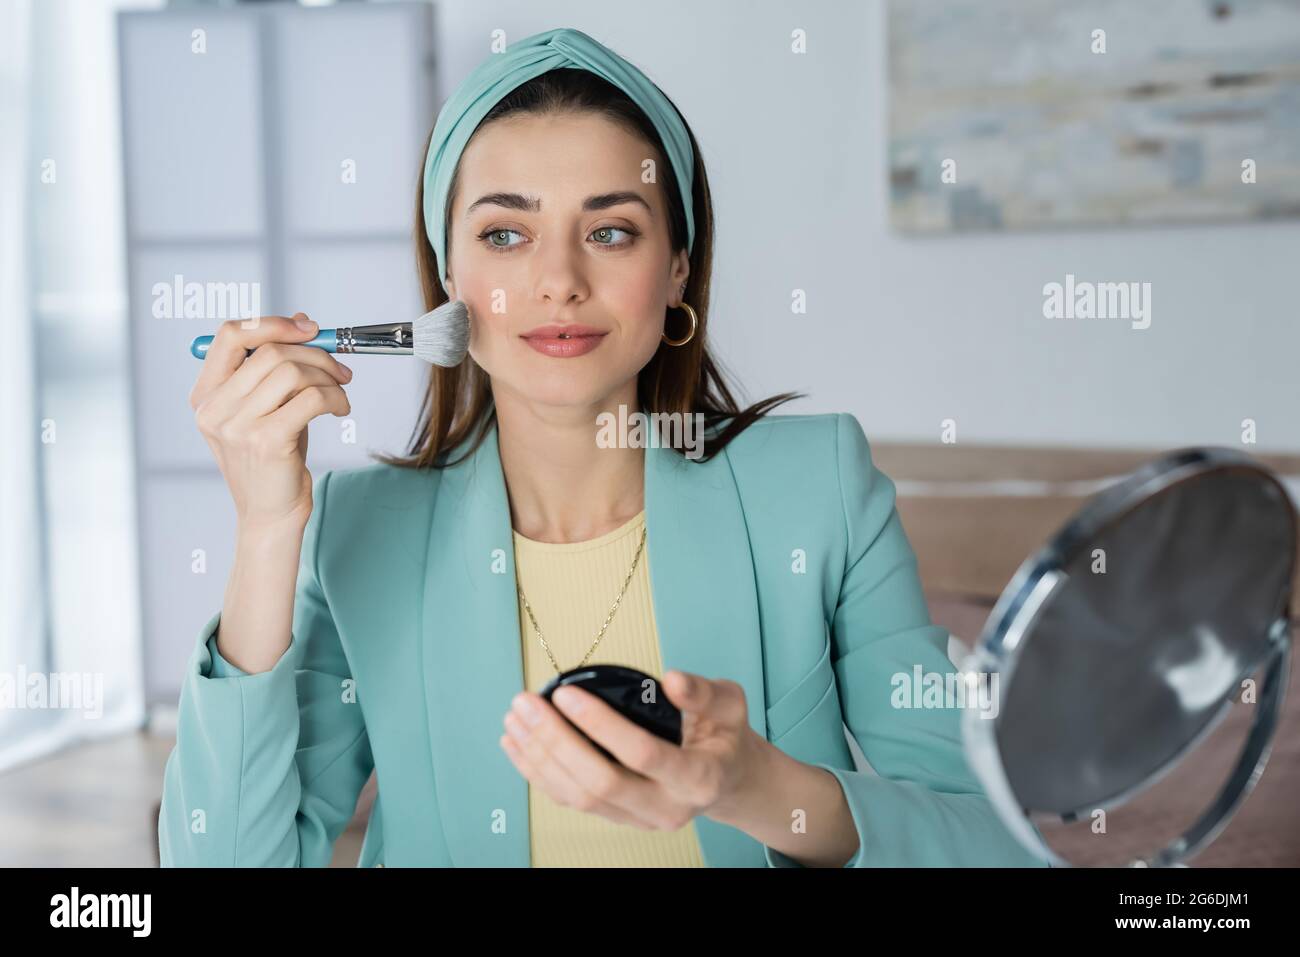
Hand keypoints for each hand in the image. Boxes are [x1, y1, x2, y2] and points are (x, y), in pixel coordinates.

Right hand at [190, 313, 352, 530]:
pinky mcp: (266, 442)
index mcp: (205, 395)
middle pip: (270, 352)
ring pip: (291, 372)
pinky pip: (310, 399)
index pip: (230, 335)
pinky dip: (335, 397)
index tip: (308, 328)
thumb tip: (302, 321)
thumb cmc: (272, 459)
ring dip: (328, 377)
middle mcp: (213, 409)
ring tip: (341, 393)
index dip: (273, 324)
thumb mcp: (268, 408)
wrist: (270, 514)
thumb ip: (276, 368)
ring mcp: (236, 426)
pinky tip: (341, 408)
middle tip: (340, 369)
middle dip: (315, 354)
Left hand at [499, 670, 768, 830]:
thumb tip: (671, 680)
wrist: (727, 778)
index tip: (567, 694)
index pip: (641, 754)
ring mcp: (640, 819)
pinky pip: (571, 801)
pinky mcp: (619, 818)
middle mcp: (667, 808)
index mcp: (698, 778)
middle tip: (528, 704)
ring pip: (579, 797)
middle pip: (600, 783)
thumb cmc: (724, 735)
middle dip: (556, 742)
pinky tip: (518, 746)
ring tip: (516, 719)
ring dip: (540, 758)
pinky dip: (539, 774)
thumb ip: (702, 692)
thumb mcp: (729, 703)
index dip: (600, 724)